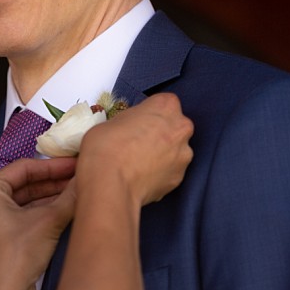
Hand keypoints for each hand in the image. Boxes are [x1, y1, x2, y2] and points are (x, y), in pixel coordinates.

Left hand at [0, 156, 77, 289]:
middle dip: (54, 182)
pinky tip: (66, 210)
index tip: (75, 163)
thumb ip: (69, 198)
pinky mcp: (1, 238)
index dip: (54, 165)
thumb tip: (86, 181)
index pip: (24, 168)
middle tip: (80, 177)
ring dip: (51, 197)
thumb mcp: (48, 222)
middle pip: (25, 184)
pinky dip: (44, 213)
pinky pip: (24, 217)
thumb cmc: (12, 261)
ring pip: (26, 201)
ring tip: (77, 192)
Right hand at [77, 93, 192, 207]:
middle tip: (137, 144)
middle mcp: (181, 128)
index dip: (148, 115)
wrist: (110, 185)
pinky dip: (159, 175)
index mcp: (166, 106)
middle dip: (160, 134)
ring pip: (175, 151)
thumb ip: (130, 122)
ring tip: (138, 165)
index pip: (163, 104)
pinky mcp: (178, 178)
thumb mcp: (111, 121)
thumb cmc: (106, 148)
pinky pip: (170, 173)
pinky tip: (141, 178)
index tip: (137, 124)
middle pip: (174, 127)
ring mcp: (183, 155)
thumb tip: (129, 131)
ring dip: (161, 156)